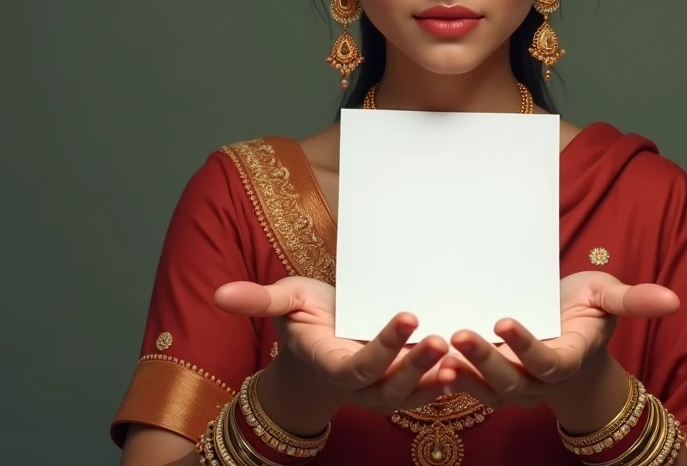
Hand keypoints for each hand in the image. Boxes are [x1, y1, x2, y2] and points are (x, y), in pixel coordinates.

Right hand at [215, 276, 448, 413]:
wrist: (321, 341)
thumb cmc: (304, 319)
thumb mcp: (283, 302)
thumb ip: (258, 301)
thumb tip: (218, 293)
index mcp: (332, 362)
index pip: (358, 364)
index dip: (383, 346)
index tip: (406, 315)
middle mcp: (360, 383)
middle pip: (390, 383)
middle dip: (415, 364)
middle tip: (438, 337)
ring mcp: (383, 387)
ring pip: (411, 393)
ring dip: (435, 378)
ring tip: (457, 355)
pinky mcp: (402, 383)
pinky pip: (425, 391)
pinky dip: (446, 382)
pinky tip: (467, 366)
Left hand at [436, 271, 678, 408]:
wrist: (565, 329)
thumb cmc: (585, 310)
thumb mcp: (608, 298)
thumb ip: (634, 300)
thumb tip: (675, 299)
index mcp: (568, 357)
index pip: (548, 360)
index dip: (527, 345)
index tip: (503, 319)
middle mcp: (539, 378)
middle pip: (511, 380)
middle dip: (486, 360)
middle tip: (461, 334)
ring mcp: (513, 382)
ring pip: (486, 389)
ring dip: (461, 374)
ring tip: (437, 353)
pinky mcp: (490, 379)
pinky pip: (468, 387)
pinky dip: (448, 378)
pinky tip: (425, 362)